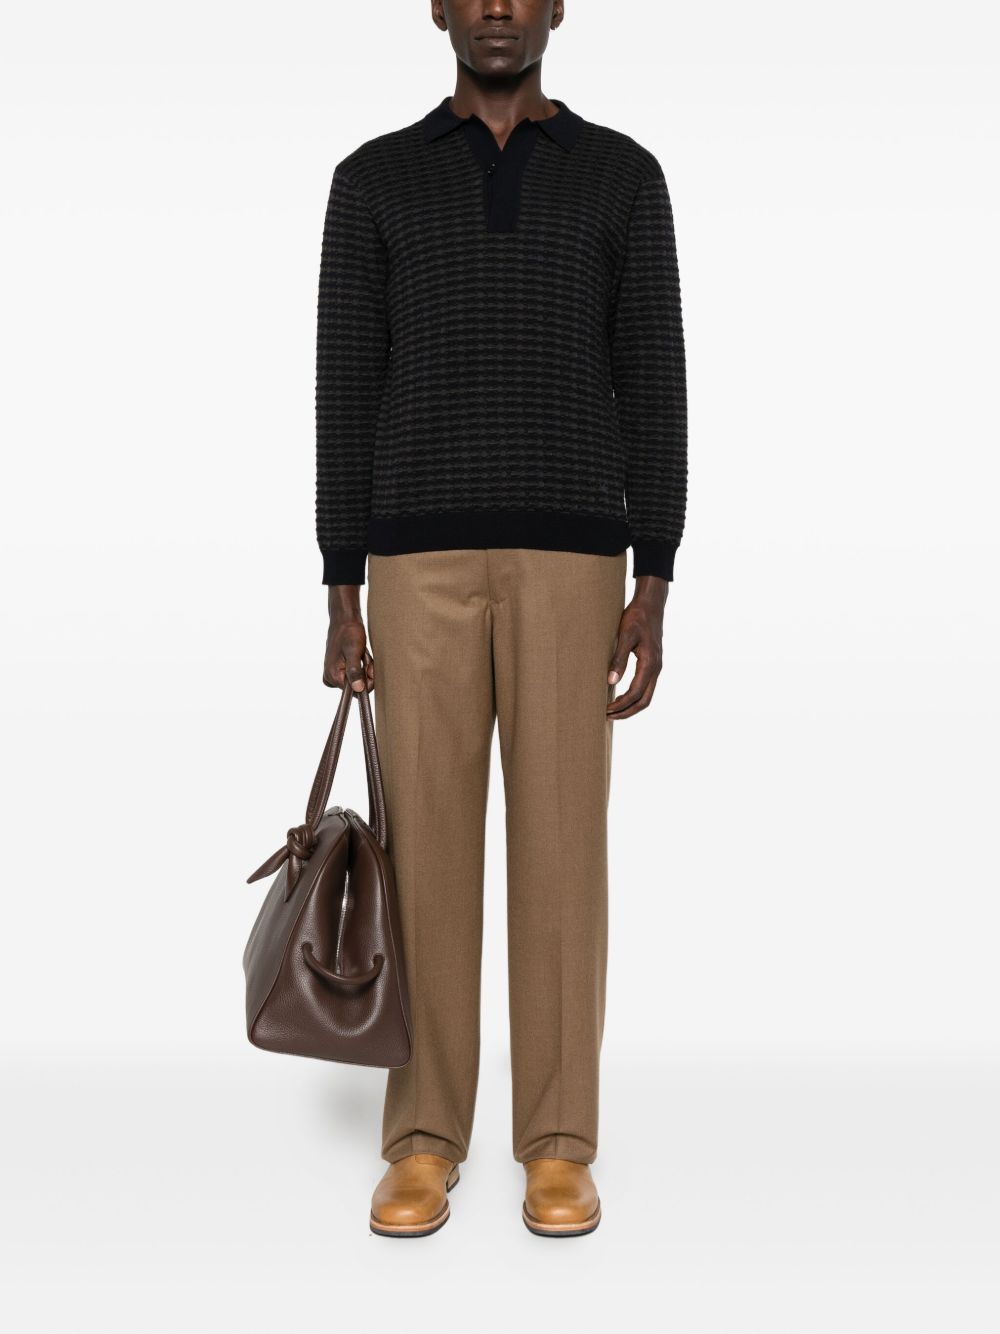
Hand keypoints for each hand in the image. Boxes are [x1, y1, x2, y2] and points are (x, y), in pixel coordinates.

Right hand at [323, 585, 374, 691]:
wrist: (344, 620)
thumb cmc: (349, 633)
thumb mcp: (354, 652)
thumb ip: (355, 671)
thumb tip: (358, 689)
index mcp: (332, 676)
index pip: (356, 691)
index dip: (367, 679)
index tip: (367, 664)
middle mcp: (330, 678)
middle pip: (357, 685)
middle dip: (365, 672)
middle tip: (364, 656)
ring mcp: (332, 674)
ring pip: (357, 679)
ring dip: (363, 667)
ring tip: (360, 653)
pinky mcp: (336, 670)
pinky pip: (354, 674)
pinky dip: (360, 665)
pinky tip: (358, 654)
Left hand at [606, 575, 667, 719]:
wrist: (651, 604)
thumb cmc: (637, 617)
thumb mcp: (624, 635)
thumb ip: (618, 659)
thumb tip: (611, 681)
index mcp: (650, 663)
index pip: (636, 693)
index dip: (621, 705)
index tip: (605, 710)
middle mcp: (656, 668)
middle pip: (644, 701)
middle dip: (627, 712)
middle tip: (608, 716)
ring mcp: (656, 666)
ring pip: (646, 696)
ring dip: (631, 706)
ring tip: (613, 710)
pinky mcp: (652, 663)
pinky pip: (645, 687)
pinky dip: (634, 696)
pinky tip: (620, 695)